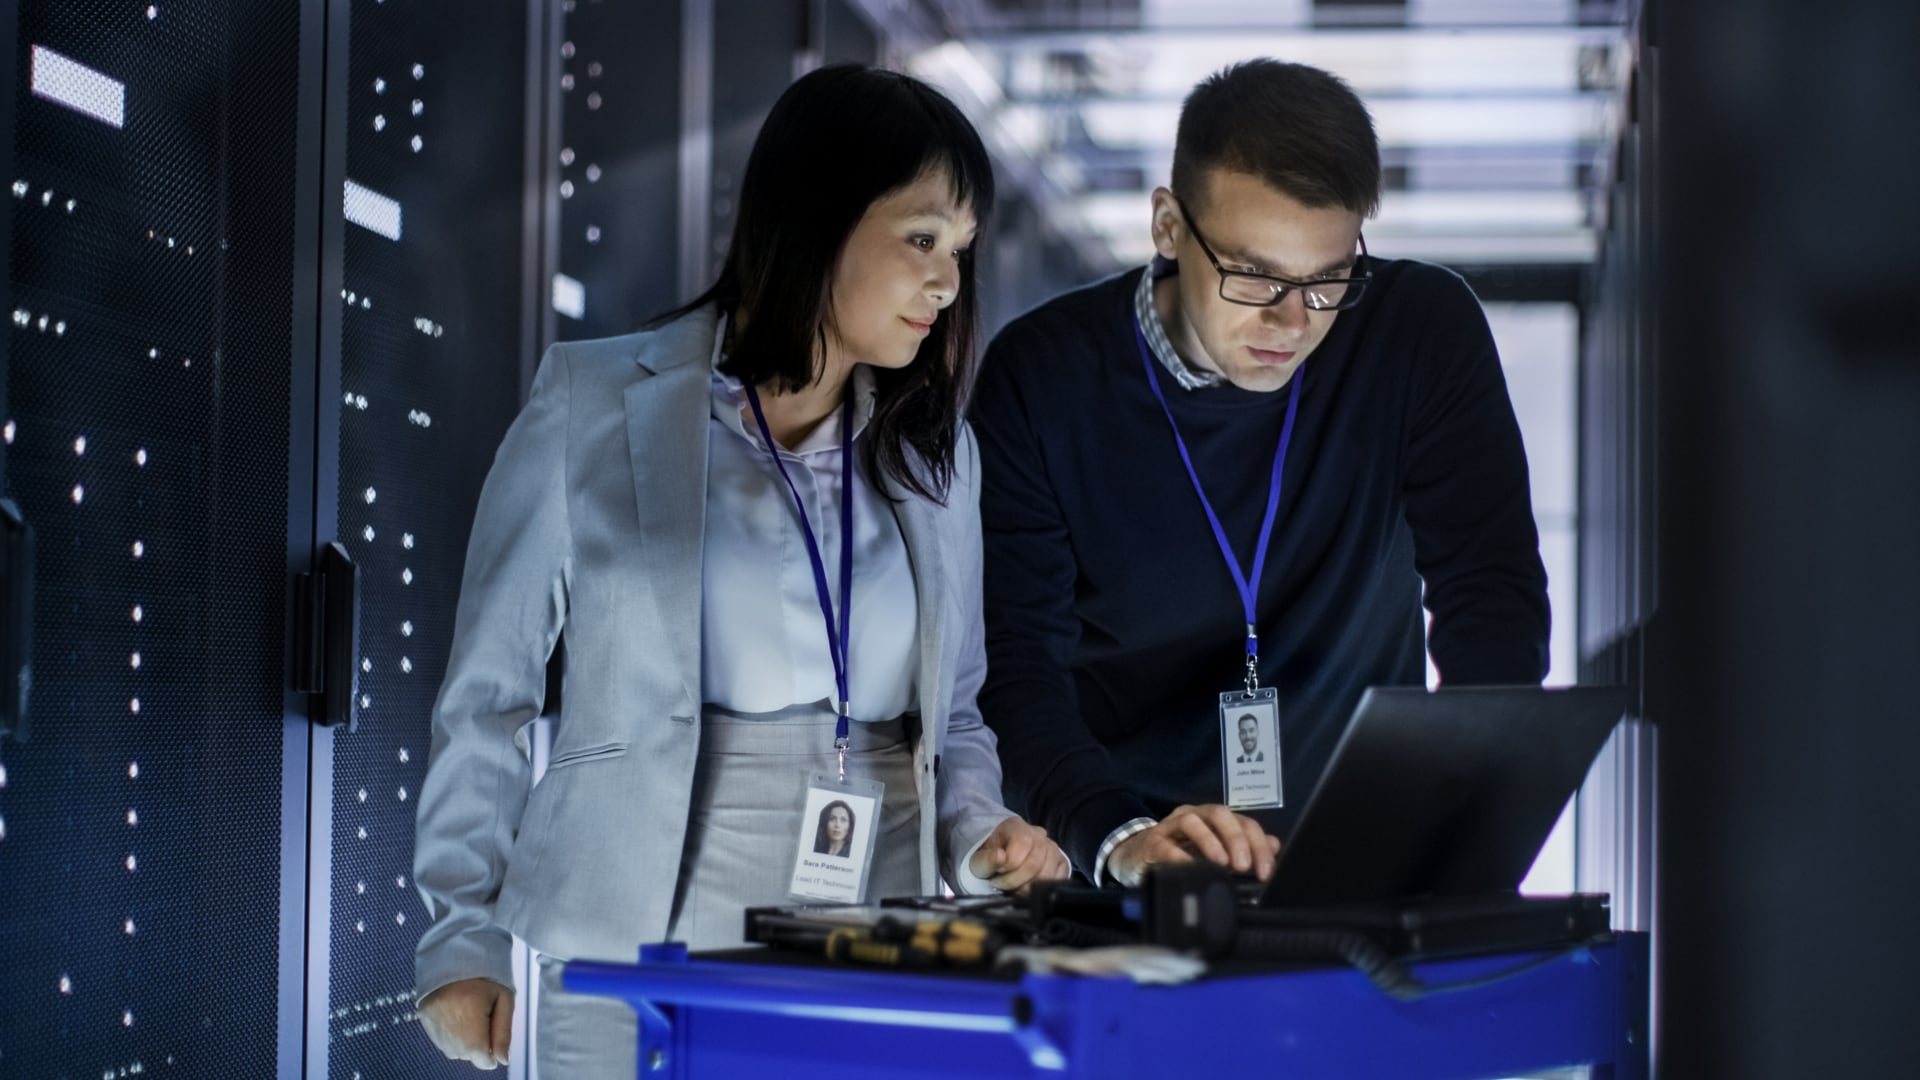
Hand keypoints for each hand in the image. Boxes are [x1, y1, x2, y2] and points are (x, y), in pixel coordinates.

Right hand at [418, 978, 513, 1068]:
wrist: (455, 953)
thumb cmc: (486, 976)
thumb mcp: (504, 999)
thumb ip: (504, 1032)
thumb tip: (503, 1060)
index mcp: (470, 1017)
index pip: (482, 1058)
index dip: (493, 1053)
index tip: (495, 1035)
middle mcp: (448, 1025)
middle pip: (468, 1055)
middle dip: (479, 1045)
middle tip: (483, 1015)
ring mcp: (432, 1024)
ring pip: (454, 1051)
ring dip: (465, 1042)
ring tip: (469, 1013)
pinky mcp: (424, 1019)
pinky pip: (441, 1042)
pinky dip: (452, 1035)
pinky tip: (458, 1014)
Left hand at [969, 816, 1069, 893]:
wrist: (999, 855)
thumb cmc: (989, 857)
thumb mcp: (977, 859)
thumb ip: (985, 860)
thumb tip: (1001, 857)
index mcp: (1017, 827)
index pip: (1022, 845)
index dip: (1008, 866)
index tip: (995, 875)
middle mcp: (1039, 835)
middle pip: (1035, 863)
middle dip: (1015, 881)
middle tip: (1002, 884)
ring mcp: (1053, 848)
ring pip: (1048, 875)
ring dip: (1028, 887)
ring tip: (1015, 886)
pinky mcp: (1062, 862)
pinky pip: (1059, 880)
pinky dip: (1043, 889)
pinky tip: (1029, 886)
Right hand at [1107, 804, 1280, 886]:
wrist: (1139, 856)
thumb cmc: (1182, 852)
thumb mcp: (1216, 850)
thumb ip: (1245, 846)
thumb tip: (1274, 845)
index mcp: (1214, 818)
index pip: (1243, 822)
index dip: (1258, 845)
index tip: (1266, 871)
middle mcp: (1195, 815)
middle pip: (1219, 814)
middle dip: (1236, 839)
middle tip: (1244, 866)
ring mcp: (1172, 826)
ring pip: (1192, 822)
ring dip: (1210, 842)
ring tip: (1221, 864)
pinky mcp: (1153, 842)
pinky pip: (1165, 845)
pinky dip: (1179, 857)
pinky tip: (1191, 870)